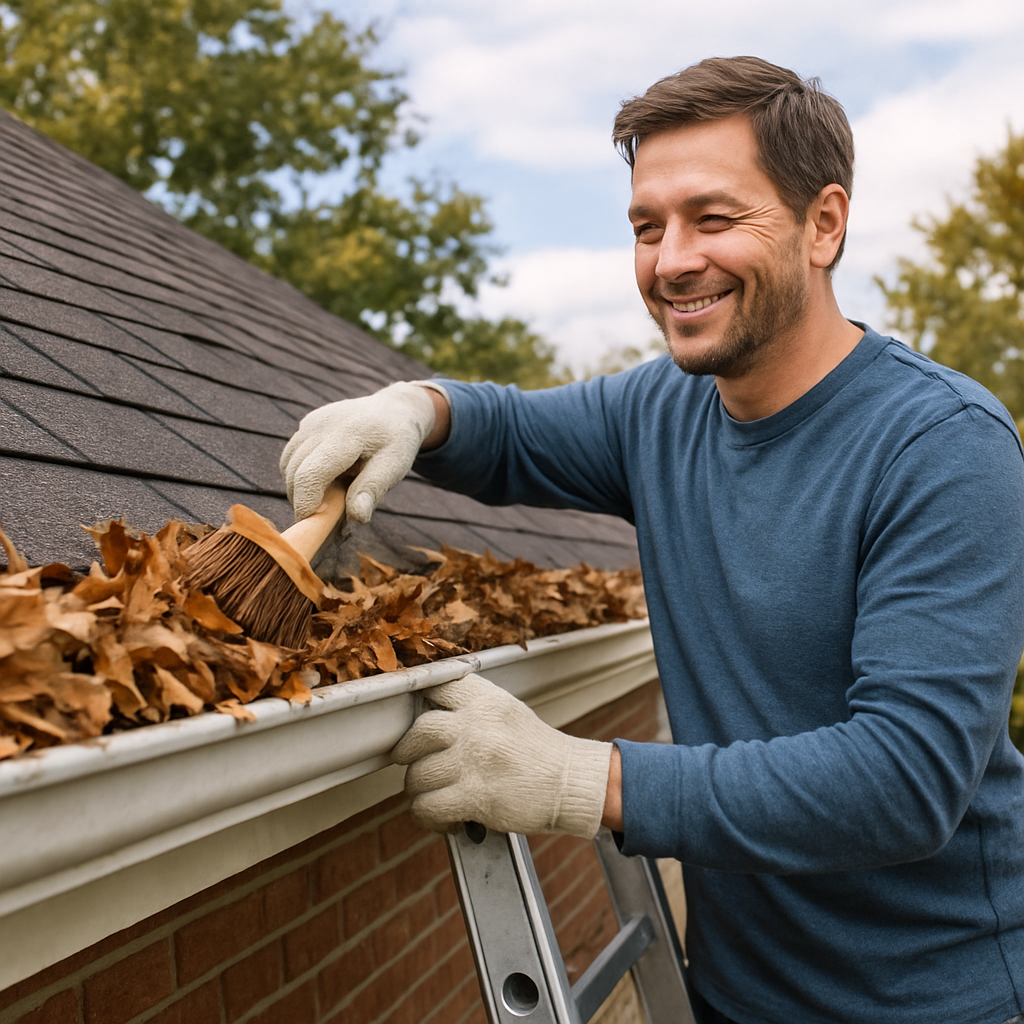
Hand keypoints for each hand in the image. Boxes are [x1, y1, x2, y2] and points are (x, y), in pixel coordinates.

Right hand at [279, 382, 438, 521]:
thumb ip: (373, 489)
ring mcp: (312, 421)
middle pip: (295, 471)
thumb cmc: (396, 442)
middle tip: (323, 518)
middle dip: (302, 499)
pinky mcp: (307, 422)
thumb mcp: (395, 465)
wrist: (393, 410)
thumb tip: (357, 518)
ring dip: (298, 488)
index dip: (305, 502)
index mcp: (348, 434)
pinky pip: (291, 455)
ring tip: (324, 498)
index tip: (312, 523)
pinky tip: (322, 479)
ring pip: (288, 464)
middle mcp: (323, 424)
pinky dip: (299, 473)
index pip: (312, 473)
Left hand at [392, 673, 612, 837]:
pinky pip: (426, 806)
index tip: (416, 720)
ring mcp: (474, 760)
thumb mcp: (507, 711)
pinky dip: (429, 816)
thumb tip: (424, 713)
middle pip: (417, 732)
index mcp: (486, 700)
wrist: (569, 782)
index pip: (435, 687)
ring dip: (420, 790)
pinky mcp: (475, 795)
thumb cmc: (536, 751)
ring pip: (417, 775)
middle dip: (408, 752)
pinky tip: (445, 817)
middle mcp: (476, 725)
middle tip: (412, 761)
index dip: (420, 704)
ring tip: (435, 794)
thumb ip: (470, 707)